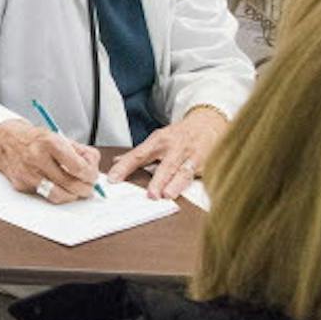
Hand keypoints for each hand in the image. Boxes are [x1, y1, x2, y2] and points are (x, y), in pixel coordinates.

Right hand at [0, 118, 101, 201]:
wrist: (1, 139)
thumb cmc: (32, 138)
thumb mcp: (57, 136)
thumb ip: (78, 151)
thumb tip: (93, 165)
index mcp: (49, 143)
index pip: (78, 167)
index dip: (90, 175)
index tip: (92, 176)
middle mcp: (37, 158)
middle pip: (70, 184)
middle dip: (85, 189)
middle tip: (89, 188)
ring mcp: (28, 174)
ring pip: (58, 196)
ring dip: (72, 196)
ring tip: (75, 190)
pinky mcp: (21, 185)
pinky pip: (44, 195)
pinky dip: (55, 192)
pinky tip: (57, 185)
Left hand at [107, 106, 226, 200]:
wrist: (207, 124)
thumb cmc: (180, 134)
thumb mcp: (157, 139)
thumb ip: (139, 153)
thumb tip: (117, 162)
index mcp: (159, 141)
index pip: (138, 155)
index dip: (125, 167)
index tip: (113, 178)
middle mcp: (174, 148)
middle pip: (165, 165)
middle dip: (157, 180)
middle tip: (150, 194)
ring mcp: (191, 156)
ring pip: (183, 171)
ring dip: (175, 184)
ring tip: (167, 195)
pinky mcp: (206, 164)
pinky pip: (199, 175)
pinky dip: (193, 184)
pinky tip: (189, 192)